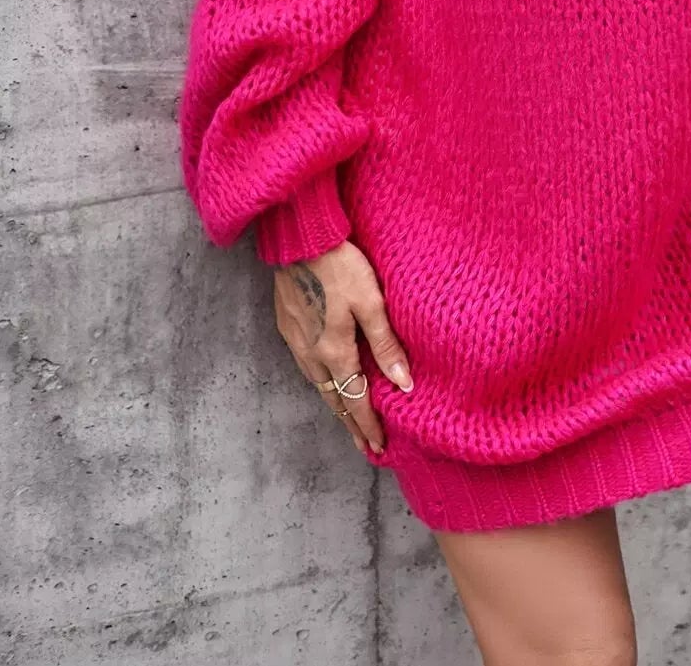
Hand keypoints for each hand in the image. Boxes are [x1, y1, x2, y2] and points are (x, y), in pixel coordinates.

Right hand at [271, 240, 414, 456]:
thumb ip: (385, 344)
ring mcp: (295, 340)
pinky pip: (306, 365)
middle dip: (350, 423)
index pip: (353, 400)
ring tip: (349, 418)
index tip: (378, 448)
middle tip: (365, 445)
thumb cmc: (341, 267)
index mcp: (333, 352)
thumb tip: (403, 384)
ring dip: (334, 403)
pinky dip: (320, 381)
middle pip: (333, 398)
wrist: (300, 241)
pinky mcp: (287, 325)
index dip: (367, 425)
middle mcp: (310, 354)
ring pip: (317, 384)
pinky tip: (327, 379)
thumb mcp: (371, 303)